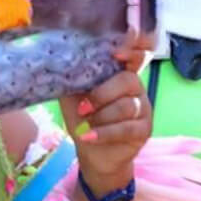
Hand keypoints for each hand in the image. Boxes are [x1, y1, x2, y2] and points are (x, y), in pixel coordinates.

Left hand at [60, 31, 154, 195]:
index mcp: (117, 74)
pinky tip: (89, 136)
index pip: (132, 55)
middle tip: (83, 108)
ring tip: (86, 125)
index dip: (130, 49)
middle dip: (102, 95)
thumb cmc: (83, 118)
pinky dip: (104, 133)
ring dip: (101, 117)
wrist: (92, 151)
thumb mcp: (71, 95)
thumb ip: (71, 77)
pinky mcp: (144, 129)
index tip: (117, 52)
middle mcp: (135, 88)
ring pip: (127, 106)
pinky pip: (127, 128)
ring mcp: (143, 108)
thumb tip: (56, 60)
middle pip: (127, 81)